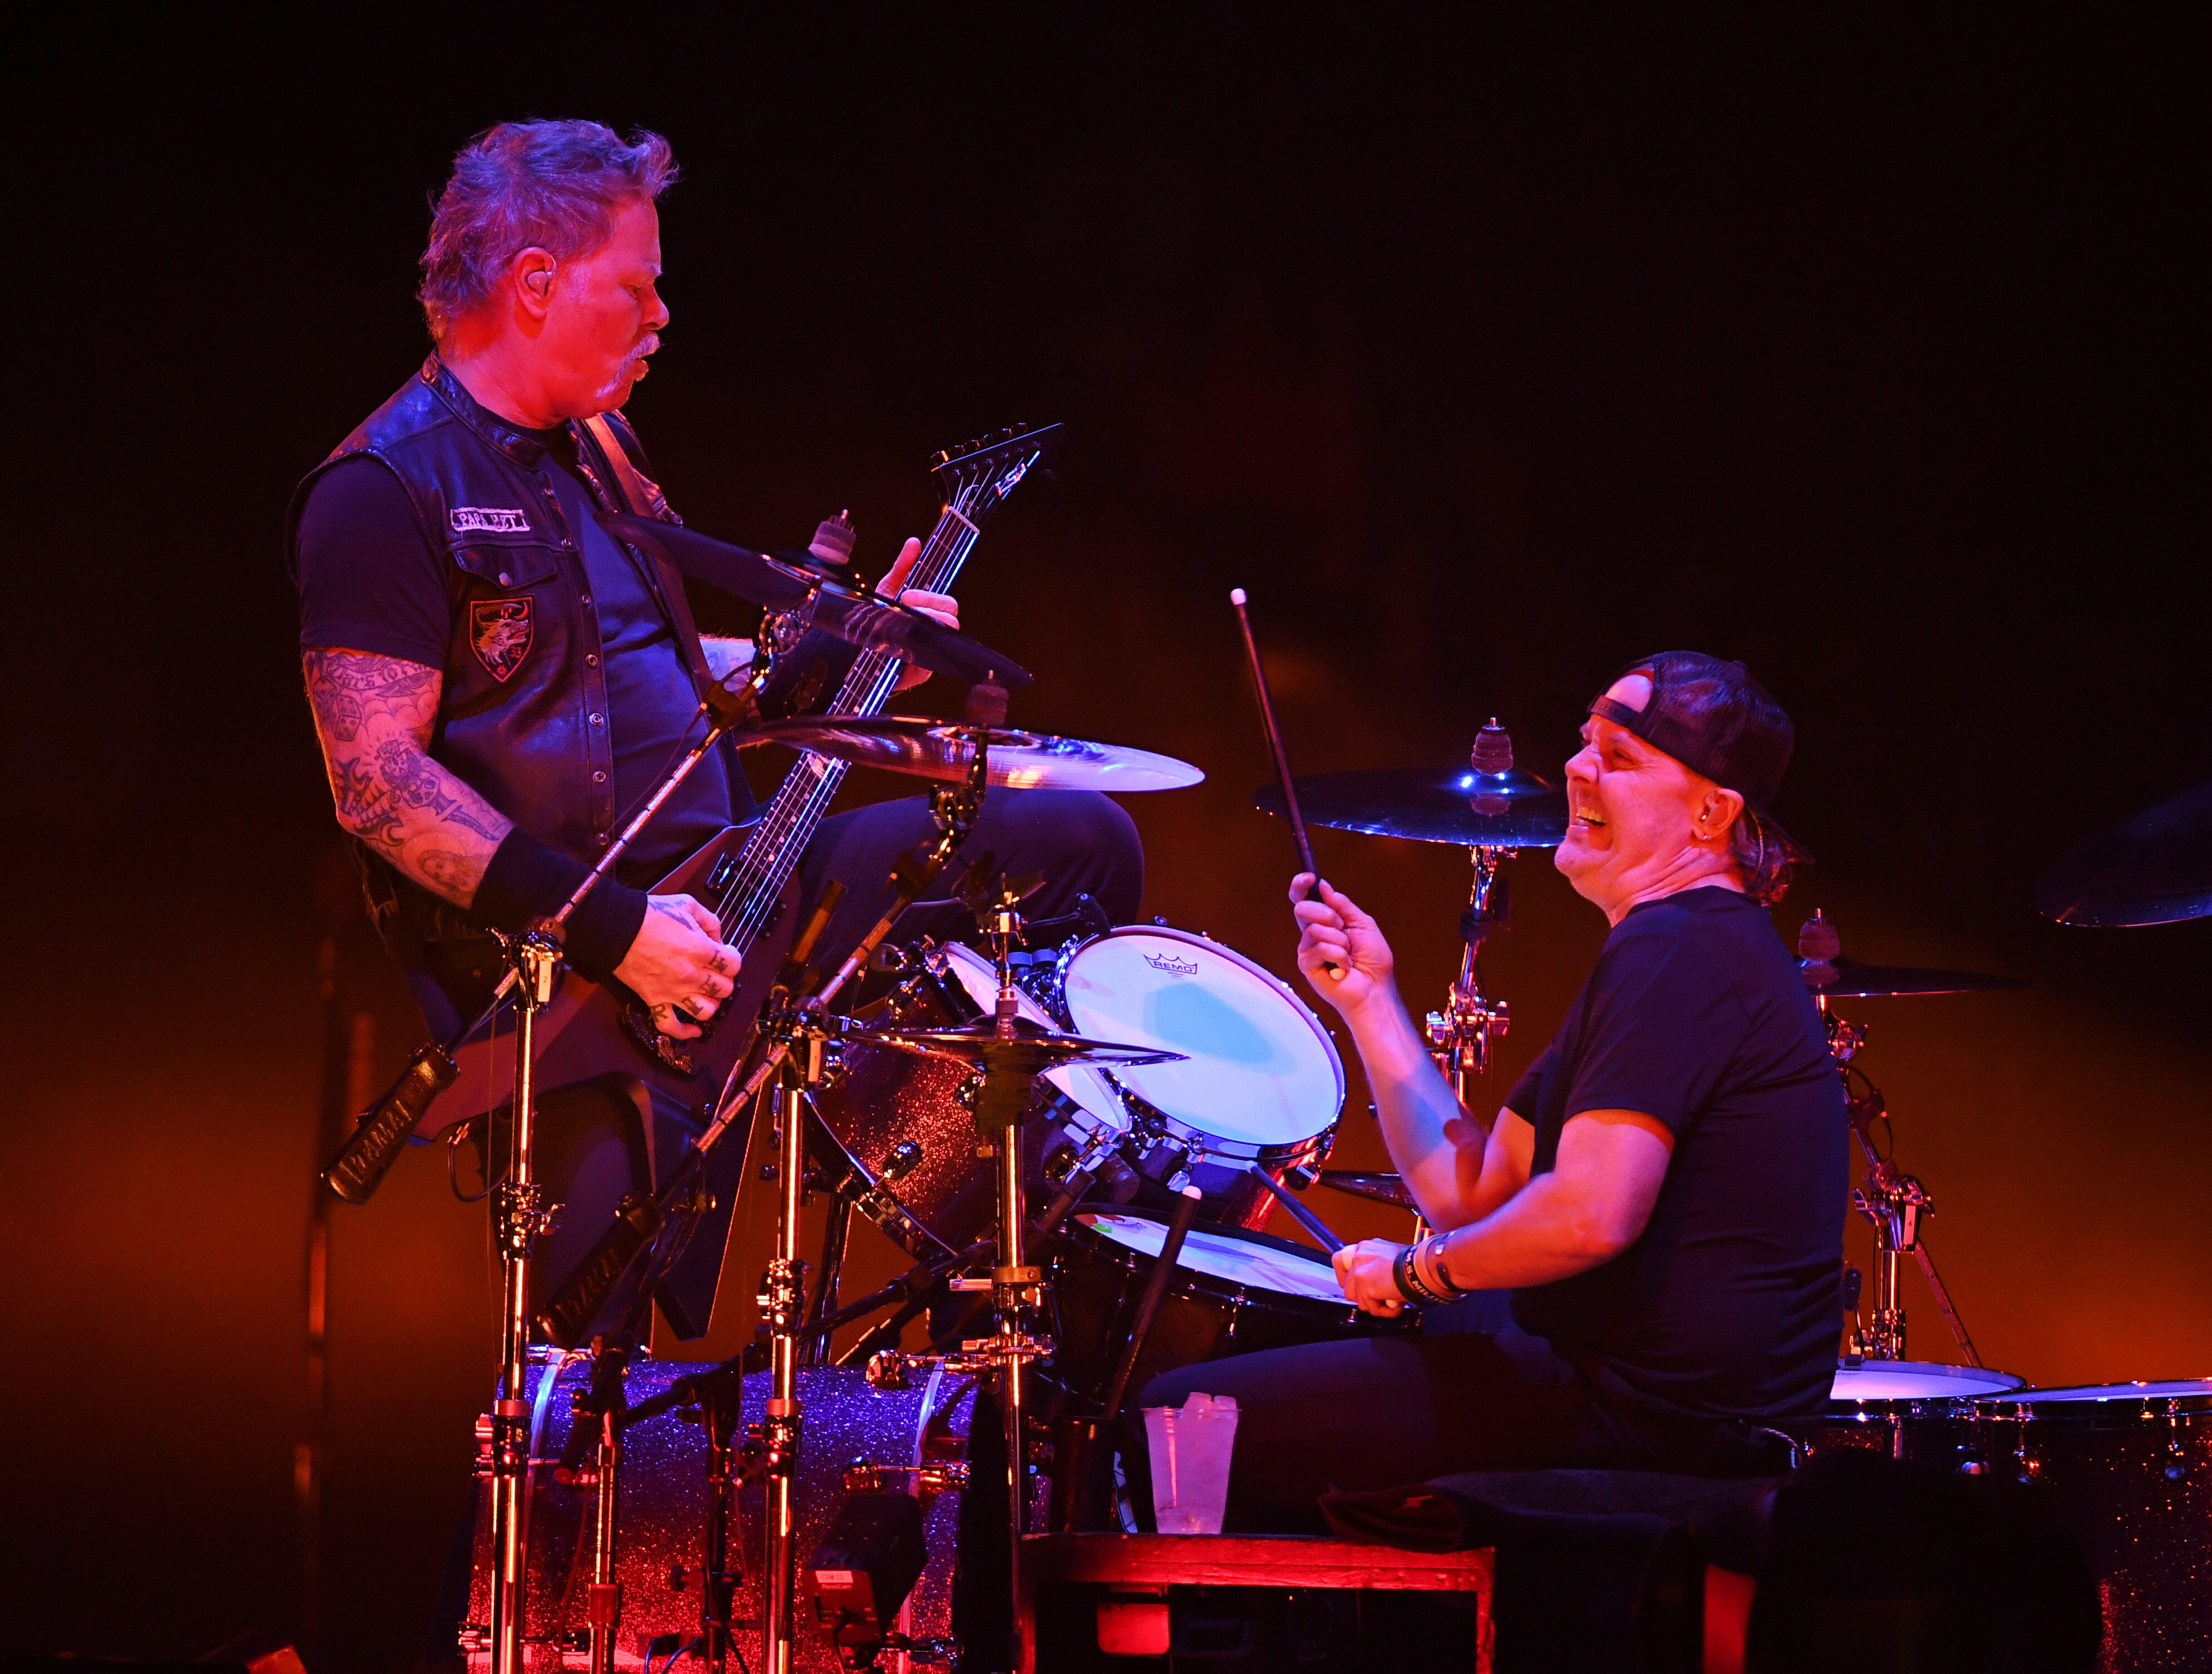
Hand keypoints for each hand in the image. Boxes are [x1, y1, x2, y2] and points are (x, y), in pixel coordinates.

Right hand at [612, 894, 741, 1040]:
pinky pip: (671, 1026)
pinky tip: (694, 1030)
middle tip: (714, 971)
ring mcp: (673, 991)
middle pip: (724, 989)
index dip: (732, 958)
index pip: (734, 965)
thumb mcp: (687, 904)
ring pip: (706, 1011)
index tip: (726, 954)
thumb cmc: (651, 914)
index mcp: (701, 950)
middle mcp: (691, 975)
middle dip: (723, 979)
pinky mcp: (655, 1000)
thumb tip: (718, 938)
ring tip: (704, 993)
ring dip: (709, 1003)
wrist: (617, 928)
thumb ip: (710, 920)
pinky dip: (684, 1032)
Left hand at [874, 536, 959, 690]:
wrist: (857, 653)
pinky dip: (914, 657)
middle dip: (927, 609)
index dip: (930, 598)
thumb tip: (914, 542)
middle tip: (903, 610)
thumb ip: (901, 567)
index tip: (907, 596)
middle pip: (951, 615)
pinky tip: (898, 650)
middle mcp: (933, 632)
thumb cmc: (876, 621)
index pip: (948, 603)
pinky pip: (927, 667)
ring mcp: (930, 652)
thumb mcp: (887, 591)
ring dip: (923, 626)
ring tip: (898, 627)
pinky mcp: (921, 673)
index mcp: (929, 613)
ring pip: (945, 635)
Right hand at [1290, 874, 1395, 1015]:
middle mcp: (1313, 934)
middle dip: (1327, 914)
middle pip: (1302, 908)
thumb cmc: (1373, 961)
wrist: (1375, 988)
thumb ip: (1343, 905)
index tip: (1309, 878)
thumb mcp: (1363, 924)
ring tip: (1348, 955)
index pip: (1304, 899)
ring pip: (1314, 929)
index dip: (1301, 886)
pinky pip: (1318, 948)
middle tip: (1342, 928)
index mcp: (1324, 922)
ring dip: (1339, 940)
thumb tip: (1323, 887)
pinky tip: (1343, 968)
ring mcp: (1308, 950)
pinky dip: (1338, 956)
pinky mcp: (1306, 966)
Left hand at [1331, 1238, 1411, 1316]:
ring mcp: (1360, 1272)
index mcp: (1364, 1248)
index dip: (1343, 1276)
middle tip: (1377, 1299)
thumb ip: (1376, 1264)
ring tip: (1391, 1302)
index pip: (1339, 1260)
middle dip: (1362, 1297)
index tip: (1352, 1286)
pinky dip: (1385, 1311)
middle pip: (1347, 1286)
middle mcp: (1359, 1257)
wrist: (1420, 1267)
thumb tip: (1374, 1279)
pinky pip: (1371, 1308)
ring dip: (1375, 1305)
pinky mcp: (1366, 1287)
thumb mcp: (1389, 1255)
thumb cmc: (1413, 1262)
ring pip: (1358, 1300)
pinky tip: (1396, 1305)